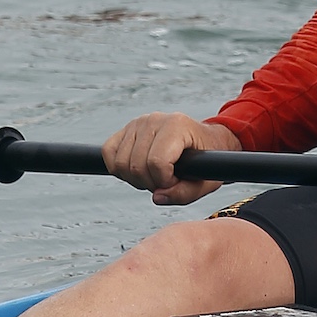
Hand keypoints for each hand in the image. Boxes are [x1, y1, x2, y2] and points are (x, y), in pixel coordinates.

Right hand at [103, 113, 242, 205]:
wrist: (205, 142)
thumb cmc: (207, 161)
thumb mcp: (206, 182)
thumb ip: (184, 194)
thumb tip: (156, 197)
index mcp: (177, 126)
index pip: (156, 162)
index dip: (164, 181)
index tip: (176, 181)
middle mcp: (155, 120)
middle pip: (136, 165)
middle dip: (150, 183)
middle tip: (165, 181)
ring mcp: (138, 122)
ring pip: (120, 163)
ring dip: (135, 179)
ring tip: (153, 176)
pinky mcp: (126, 129)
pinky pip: (108, 153)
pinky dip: (119, 169)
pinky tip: (138, 171)